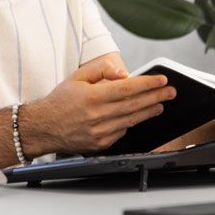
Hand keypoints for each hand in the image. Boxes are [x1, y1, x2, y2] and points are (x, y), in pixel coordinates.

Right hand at [21, 61, 176, 154]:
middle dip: (156, 97)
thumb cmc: (60, 100)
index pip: (127, 89)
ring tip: (161, 103)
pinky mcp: (100, 144)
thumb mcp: (76, 77)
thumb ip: (100, 70)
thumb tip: (123, 74)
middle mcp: (97, 115)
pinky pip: (122, 132)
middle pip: (135, 105)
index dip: (148, 84)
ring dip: (149, 111)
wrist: (43, 127)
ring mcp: (100, 132)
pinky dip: (132, 122)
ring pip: (132, 120)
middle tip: (170, 91)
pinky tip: (139, 115)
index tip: (162, 80)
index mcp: (92, 97)